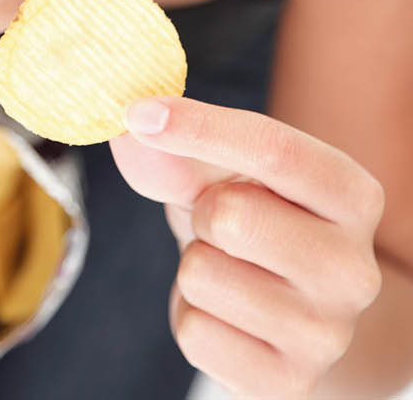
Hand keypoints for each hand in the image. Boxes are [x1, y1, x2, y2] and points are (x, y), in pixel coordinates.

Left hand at [109, 97, 383, 398]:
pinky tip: (227, 313)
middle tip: (224, 223)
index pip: (275, 150)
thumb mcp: (228, 172)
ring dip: (195, 265)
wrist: (295, 306)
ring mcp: (327, 335)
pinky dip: (192, 315)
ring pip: (203, 274)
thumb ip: (178, 149)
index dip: (201, 126)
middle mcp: (355, 269)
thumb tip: (128, 135)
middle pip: (230, 215)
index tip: (138, 111)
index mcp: (354, 196)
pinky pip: (195, 333)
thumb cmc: (259, 217)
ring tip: (231, 268)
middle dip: (202, 211)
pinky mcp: (288, 384)